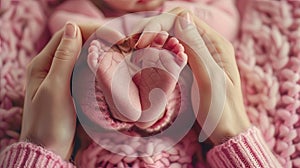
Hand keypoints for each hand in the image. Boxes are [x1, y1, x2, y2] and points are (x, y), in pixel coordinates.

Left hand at [19, 22, 124, 159]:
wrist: (49, 149)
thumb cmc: (48, 123)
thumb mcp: (55, 89)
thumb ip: (64, 59)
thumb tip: (72, 27)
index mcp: (42, 64)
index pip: (66, 35)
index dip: (89, 29)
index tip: (112, 33)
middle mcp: (51, 66)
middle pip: (76, 42)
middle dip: (98, 38)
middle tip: (120, 41)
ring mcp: (62, 76)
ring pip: (82, 55)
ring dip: (100, 50)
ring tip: (119, 50)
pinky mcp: (72, 86)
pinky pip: (85, 68)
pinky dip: (98, 64)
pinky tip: (110, 65)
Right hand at [132, 8, 250, 144]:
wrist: (227, 132)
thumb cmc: (222, 110)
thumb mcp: (210, 79)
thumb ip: (197, 47)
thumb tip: (182, 16)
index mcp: (215, 43)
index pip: (182, 18)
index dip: (159, 24)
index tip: (141, 41)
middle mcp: (207, 44)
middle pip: (175, 25)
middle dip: (152, 30)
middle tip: (132, 45)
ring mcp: (198, 55)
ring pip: (171, 37)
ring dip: (152, 40)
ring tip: (134, 50)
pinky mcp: (191, 66)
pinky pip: (171, 51)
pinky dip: (157, 51)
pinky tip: (145, 58)